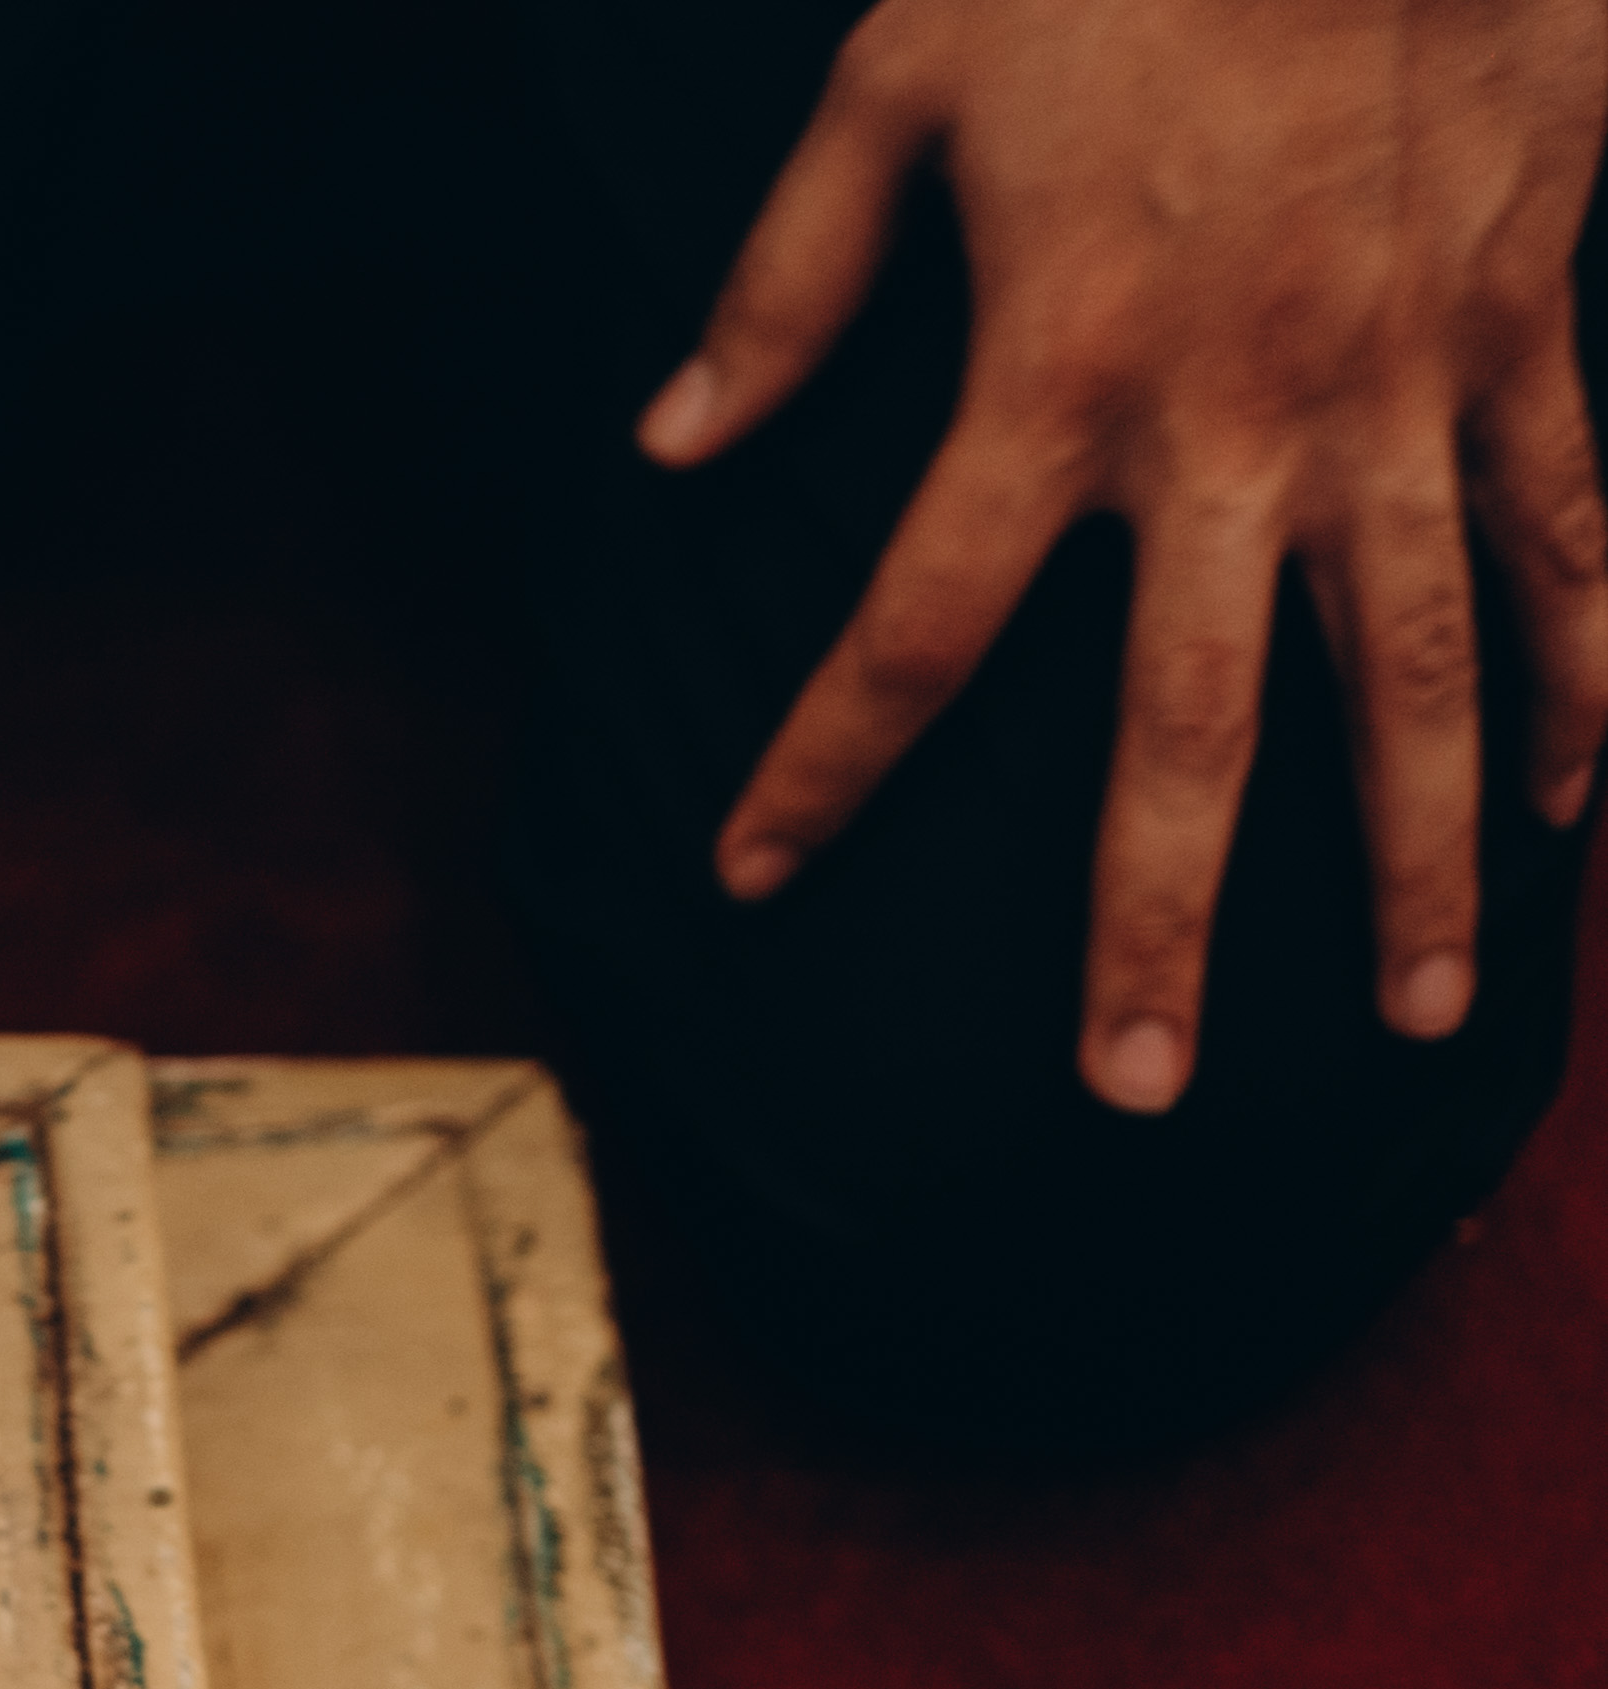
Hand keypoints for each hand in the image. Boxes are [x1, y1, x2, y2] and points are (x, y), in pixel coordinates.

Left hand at [645, 0, 1607, 1111]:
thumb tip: (671, 444)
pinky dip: (1580, 676)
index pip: (914, 627)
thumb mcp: (902, 76)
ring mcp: (1406, 389)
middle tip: (1137, 1089)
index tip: (750, 874)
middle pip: (1190, 726)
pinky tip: (1570, 808)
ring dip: (1418, 856)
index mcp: (1057, 375)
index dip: (823, 763)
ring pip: (1416, 675)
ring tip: (1416, 1017)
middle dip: (1159, 918)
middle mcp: (1239, 421)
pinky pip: (1567, 534)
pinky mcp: (1528, 329)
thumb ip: (787, 282)